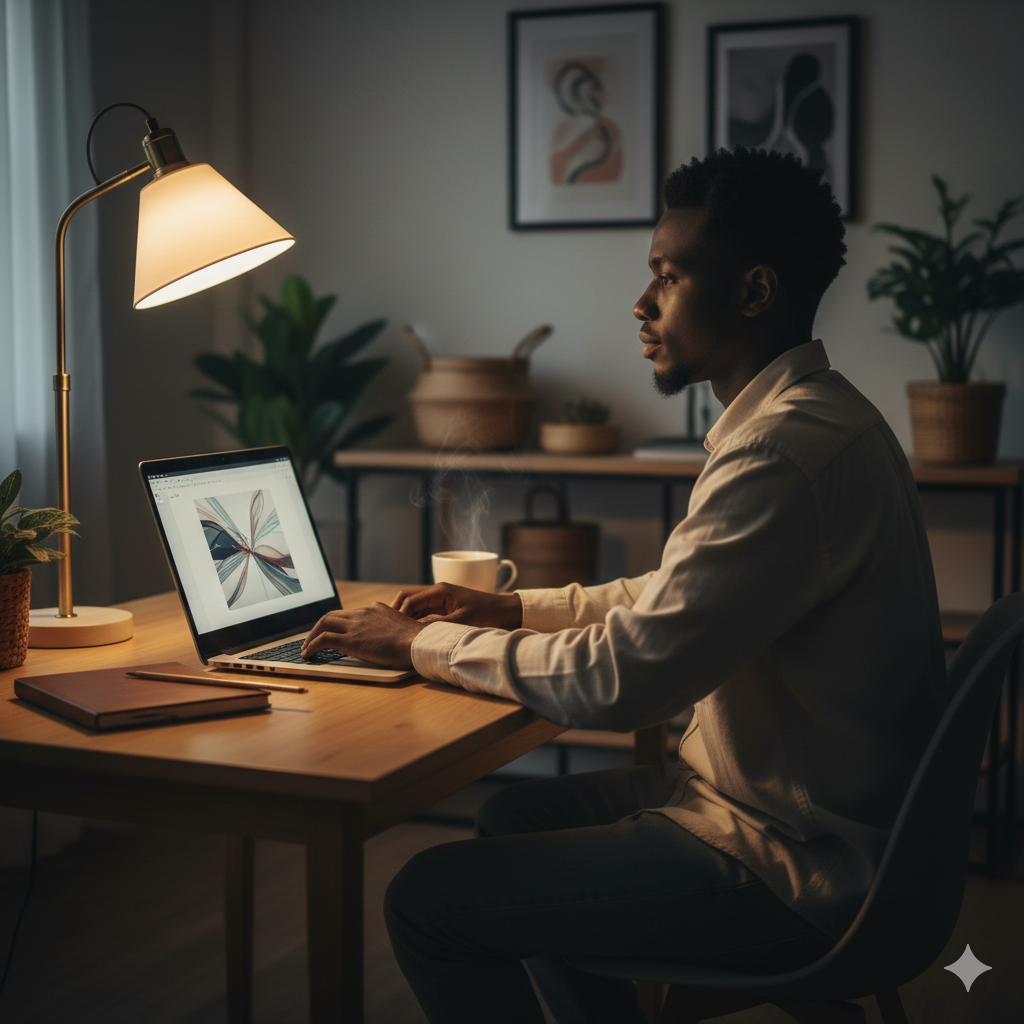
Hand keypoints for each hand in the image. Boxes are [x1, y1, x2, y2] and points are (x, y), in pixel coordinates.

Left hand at [301, 603, 424, 668]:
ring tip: (306, 648)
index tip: (332, 632)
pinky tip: (308, 654)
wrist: (418, 643)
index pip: (349, 613)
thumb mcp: (400, 628)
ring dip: (312, 636)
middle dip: (319, 627)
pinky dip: (312, 645)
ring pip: (324, 623)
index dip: (337, 623)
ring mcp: (356, 625)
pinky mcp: (351, 639)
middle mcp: (363, 613)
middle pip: (332, 615)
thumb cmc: (415, 642)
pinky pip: (323, 639)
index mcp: (375, 609)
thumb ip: (388, 628)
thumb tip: (385, 638)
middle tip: (312, 639)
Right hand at [390, 583, 522, 629]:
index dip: (399, 615)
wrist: (508, 613)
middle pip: (408, 599)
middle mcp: (438, 592)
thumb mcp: (461, 623)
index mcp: (440, 591)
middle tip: (388, 631)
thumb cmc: (489, 615)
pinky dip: (416, 621)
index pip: (410, 600)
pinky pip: (425, 613)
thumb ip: (436, 626)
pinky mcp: (446, 608)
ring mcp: (441, 600)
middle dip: (397, 613)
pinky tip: (413, 634)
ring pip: (415, 607)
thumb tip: (414, 632)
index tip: (391, 630)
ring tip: (397, 634)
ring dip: (406, 618)